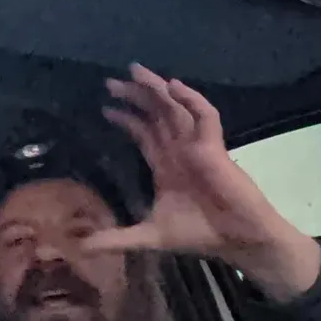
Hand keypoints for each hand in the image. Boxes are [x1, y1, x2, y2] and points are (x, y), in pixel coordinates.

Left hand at [86, 63, 320, 299]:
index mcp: (165, 164)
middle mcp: (179, 150)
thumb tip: (82, 248)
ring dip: (156, 89)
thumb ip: (116, 238)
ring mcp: (197, 145)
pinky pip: (205, 116)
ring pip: (175, 108)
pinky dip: (192, 100)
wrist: (238, 241)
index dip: (126, 118)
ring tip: (135, 73)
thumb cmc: (200, 235)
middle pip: (155, 113)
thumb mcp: (149, 236)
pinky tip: (174, 86)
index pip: (143, 132)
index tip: (105, 107)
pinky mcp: (214, 147)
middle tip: (111, 82)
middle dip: (135, 96)